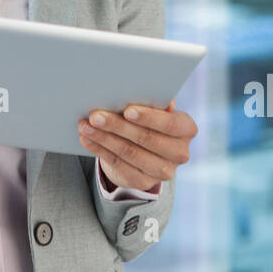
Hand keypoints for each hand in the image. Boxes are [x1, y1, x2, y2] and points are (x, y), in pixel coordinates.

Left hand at [77, 99, 196, 190]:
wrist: (146, 150)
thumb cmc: (149, 119)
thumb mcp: (155, 108)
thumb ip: (152, 101)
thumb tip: (141, 89)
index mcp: (186, 129)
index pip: (170, 124)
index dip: (149, 117)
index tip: (127, 110)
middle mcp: (179, 153)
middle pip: (146, 139)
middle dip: (118, 126)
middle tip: (96, 116)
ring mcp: (162, 171)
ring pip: (129, 152)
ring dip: (104, 138)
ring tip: (85, 126)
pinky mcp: (143, 182)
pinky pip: (118, 165)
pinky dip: (100, 150)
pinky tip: (88, 139)